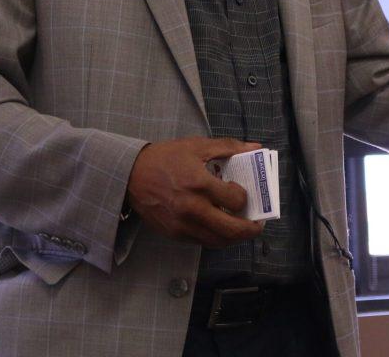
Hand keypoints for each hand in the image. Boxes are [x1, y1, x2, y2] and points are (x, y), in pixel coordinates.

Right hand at [125, 137, 265, 247]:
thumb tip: (256, 148)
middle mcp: (192, 208)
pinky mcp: (175, 234)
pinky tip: (219, 228)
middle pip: (232, 230)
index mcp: (199, 183)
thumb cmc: (165, 158)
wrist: (131, 175)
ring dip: (235, 238)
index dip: (244, 197)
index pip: (235, 200)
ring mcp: (183, 225)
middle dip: (251, 229)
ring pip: (219, 242)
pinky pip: (203, 242)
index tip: (241, 191)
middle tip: (257, 224)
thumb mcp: (197, 146)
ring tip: (241, 228)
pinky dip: (216, 238)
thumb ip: (229, 147)